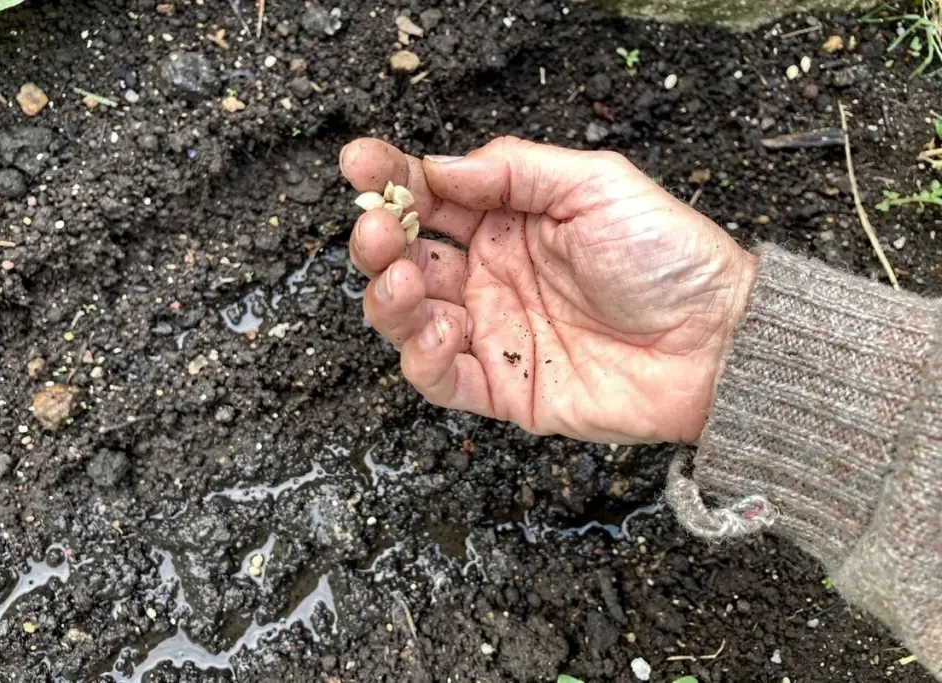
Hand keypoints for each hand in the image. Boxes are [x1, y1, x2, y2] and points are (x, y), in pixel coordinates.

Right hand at [339, 137, 755, 443]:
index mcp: (510, 222)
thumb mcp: (597, 185)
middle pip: (407, 257)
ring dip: (388, 297)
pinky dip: (424, 355)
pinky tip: (443, 328)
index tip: (360, 163)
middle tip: (379, 227)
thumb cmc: (670, 258)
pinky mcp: (505, 387)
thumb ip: (516, 171)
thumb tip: (441, 167)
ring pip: (409, 318)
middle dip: (379, 239)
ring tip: (402, 279)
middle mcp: (492, 275)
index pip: (432, 198)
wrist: (717, 342)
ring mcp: (494, 332)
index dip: (391, 179)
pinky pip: (441, 378)